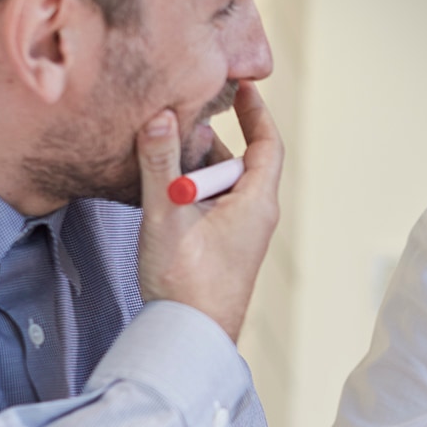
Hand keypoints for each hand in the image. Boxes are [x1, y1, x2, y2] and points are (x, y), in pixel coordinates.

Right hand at [136, 83, 281, 340]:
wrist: (189, 340)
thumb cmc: (186, 283)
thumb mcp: (166, 214)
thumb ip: (159, 163)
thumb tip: (158, 116)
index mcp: (257, 203)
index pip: (268, 144)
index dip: (256, 112)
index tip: (243, 86)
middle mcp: (255, 216)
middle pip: (237, 161)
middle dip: (207, 140)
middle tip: (175, 123)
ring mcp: (239, 234)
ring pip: (220, 184)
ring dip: (193, 167)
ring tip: (159, 154)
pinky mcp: (222, 249)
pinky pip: (210, 206)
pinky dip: (189, 191)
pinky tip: (158, 191)